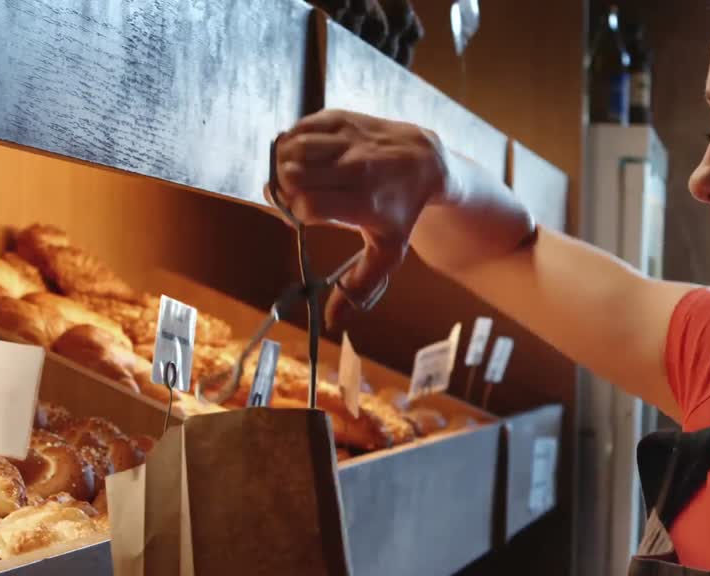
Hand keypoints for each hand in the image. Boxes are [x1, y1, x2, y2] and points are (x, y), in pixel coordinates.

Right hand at [273, 109, 448, 326]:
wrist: (425, 161)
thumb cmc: (401, 212)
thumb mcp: (388, 253)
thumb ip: (359, 287)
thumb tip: (332, 323)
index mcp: (365, 203)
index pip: (308, 205)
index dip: (295, 214)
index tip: (301, 218)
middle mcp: (357, 168)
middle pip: (293, 176)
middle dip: (284, 190)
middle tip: (293, 197)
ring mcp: (349, 140)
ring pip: (292, 149)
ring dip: (283, 166)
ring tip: (295, 178)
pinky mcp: (342, 118)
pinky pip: (299, 128)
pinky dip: (291, 143)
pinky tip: (302, 157)